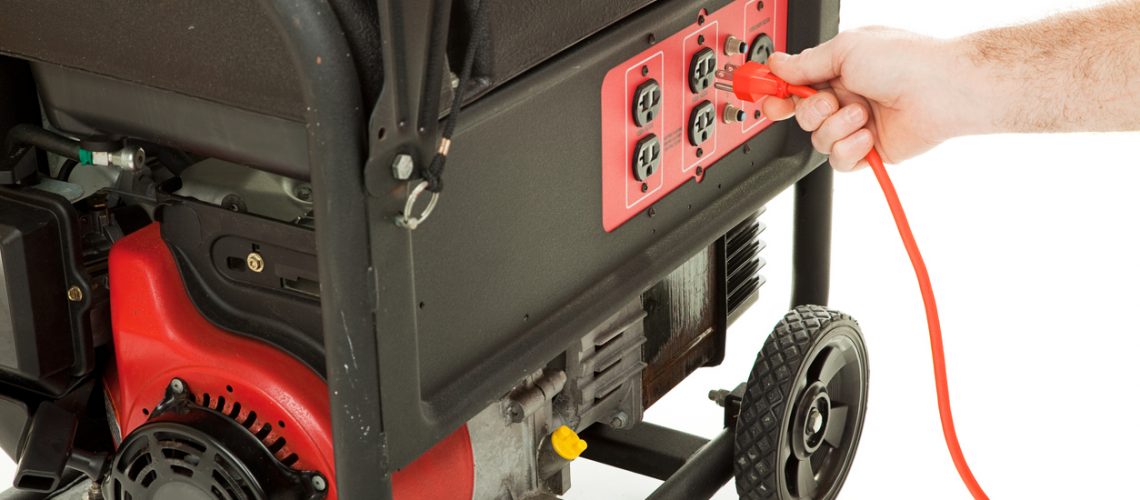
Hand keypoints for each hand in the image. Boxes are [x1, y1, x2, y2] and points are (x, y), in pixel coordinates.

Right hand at [761, 28, 974, 169]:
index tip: (767, 98)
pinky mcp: (868, 151)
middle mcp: (845, 97)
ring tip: (862, 114)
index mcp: (837, 69)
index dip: (776, 93)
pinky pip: (839, 161)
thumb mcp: (846, 49)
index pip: (794, 85)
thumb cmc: (906, 62)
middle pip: (801, 116)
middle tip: (829, 102)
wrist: (943, 92)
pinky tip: (867, 135)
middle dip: (811, 111)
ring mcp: (856, 125)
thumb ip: (806, 62)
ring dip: (837, 128)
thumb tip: (779, 64)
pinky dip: (850, 149)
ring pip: (818, 140)